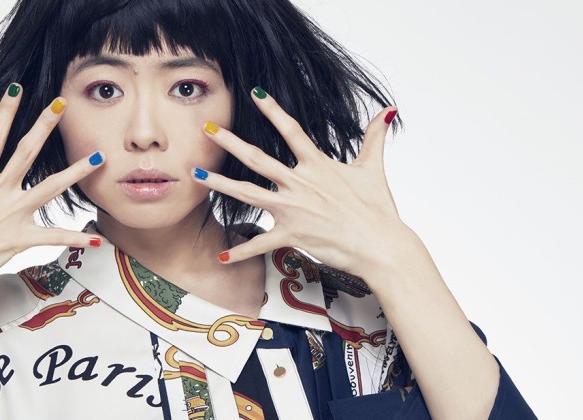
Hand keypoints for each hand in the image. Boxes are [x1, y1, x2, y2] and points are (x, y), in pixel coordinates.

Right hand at [0, 84, 104, 293]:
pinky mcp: (18, 237)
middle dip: (45, 126)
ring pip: (51, 188)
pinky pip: (53, 237)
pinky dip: (75, 238)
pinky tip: (97, 237)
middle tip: (62, 104)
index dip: (6, 112)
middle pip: (27, 151)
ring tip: (100, 158)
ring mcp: (10, 213)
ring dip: (77, 173)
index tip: (18, 90)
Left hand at [192, 87, 415, 281]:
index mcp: (318, 165)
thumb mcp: (374, 168)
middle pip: (257, 159)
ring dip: (219, 184)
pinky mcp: (292, 235)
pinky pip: (260, 243)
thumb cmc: (378, 208)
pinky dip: (241, 251)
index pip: (291, 131)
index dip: (273, 110)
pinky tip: (221, 256)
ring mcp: (293, 209)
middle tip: (206, 129)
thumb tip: (387, 112)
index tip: (255, 92)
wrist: (381, 244)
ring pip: (247, 193)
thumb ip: (374, 138)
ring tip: (196, 176)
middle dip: (229, 143)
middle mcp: (300, 183)